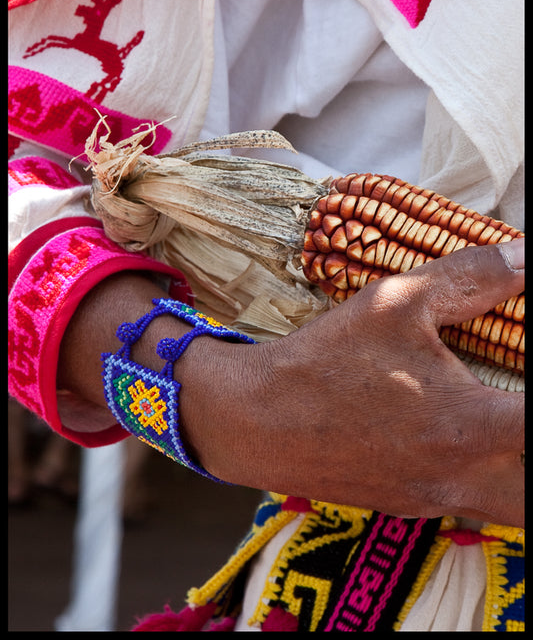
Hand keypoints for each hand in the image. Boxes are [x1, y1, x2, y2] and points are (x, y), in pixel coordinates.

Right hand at [182, 240, 523, 525]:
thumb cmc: (325, 360)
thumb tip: (526, 255)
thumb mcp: (396, 301)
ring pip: (510, 510)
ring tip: (499, 427)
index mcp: (471, 427)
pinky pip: (465, 504)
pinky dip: (479, 477)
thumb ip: (472, 277)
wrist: (254, 421)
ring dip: (517, 472)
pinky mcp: (404, 506)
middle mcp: (461, 477)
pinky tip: (451, 436)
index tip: (531, 373)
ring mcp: (432, 501)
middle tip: (520, 410)